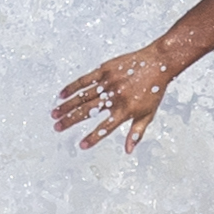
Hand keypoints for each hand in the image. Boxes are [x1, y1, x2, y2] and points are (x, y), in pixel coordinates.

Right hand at [52, 45, 173, 152]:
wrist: (158, 63)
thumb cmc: (154, 90)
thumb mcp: (148, 114)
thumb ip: (136, 132)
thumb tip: (128, 151)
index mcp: (126, 110)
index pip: (106, 127)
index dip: (93, 137)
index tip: (82, 146)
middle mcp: (115, 97)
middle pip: (88, 112)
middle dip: (70, 121)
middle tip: (57, 128)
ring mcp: (109, 83)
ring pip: (83, 96)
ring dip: (67, 106)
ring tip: (54, 114)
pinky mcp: (105, 70)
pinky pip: (85, 79)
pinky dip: (72, 87)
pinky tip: (61, 94)